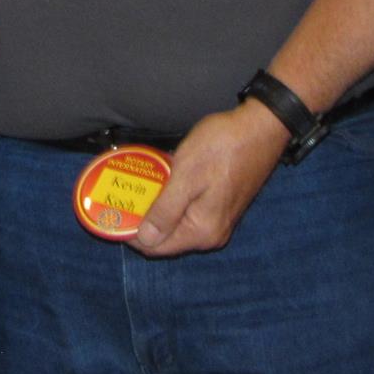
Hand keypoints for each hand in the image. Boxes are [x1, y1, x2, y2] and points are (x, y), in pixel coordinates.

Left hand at [131, 104, 285, 256]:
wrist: (261, 126)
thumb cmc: (222, 147)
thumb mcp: (186, 175)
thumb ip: (165, 211)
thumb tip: (144, 240)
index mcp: (202, 231)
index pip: (156, 247)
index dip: (131, 232)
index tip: (112, 212)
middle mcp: (212, 233)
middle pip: (166, 236)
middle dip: (143, 217)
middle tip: (122, 194)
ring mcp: (218, 219)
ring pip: (176, 220)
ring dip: (156, 205)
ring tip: (138, 184)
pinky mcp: (221, 203)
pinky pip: (188, 209)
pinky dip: (172, 197)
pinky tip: (161, 177)